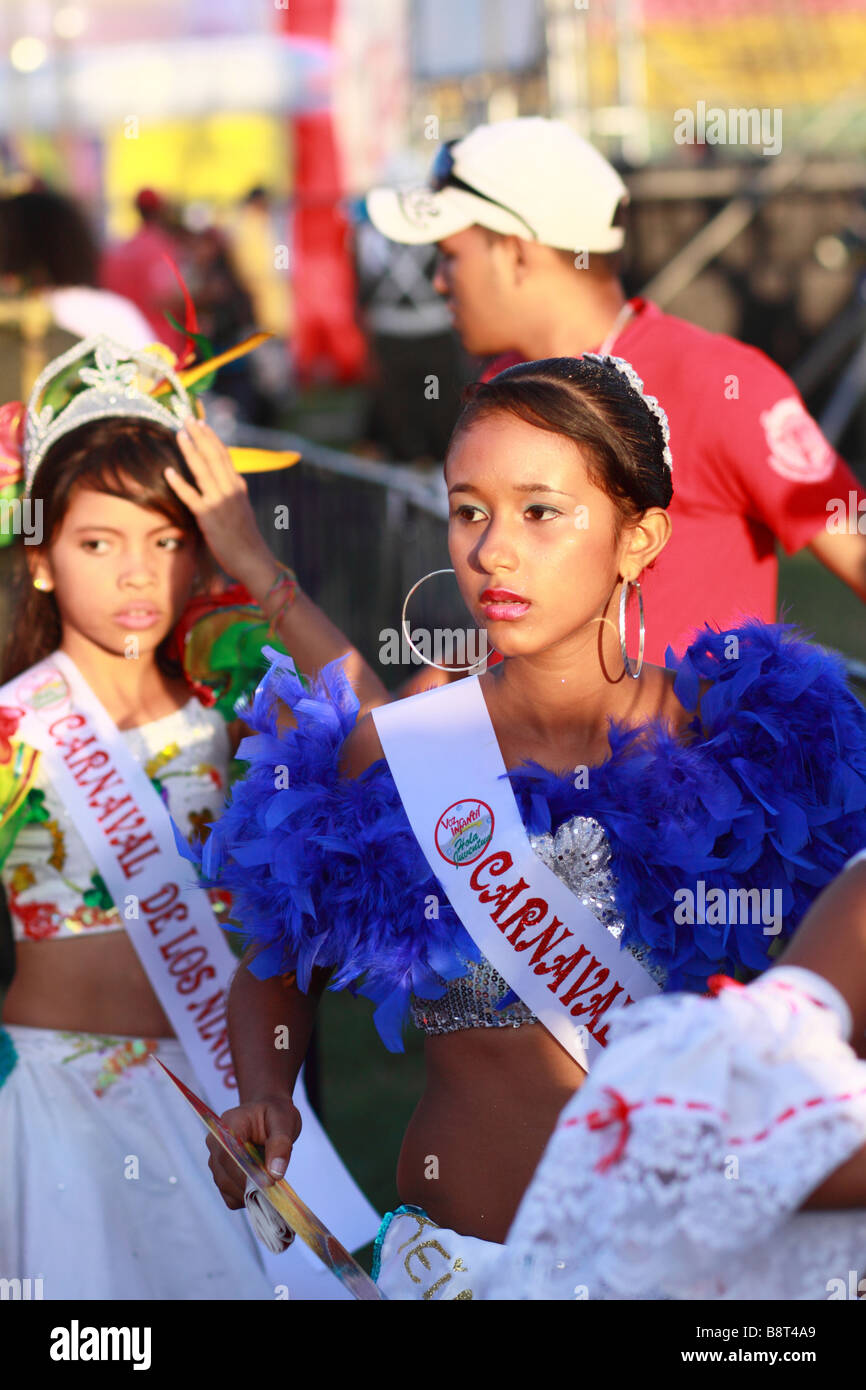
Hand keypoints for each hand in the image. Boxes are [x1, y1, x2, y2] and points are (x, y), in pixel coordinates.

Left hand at [167, 417, 279, 595]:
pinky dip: (179, 483)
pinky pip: (191, 496)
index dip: (211, 437)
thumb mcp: (242, 510)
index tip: (201, 423)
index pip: (224, 455)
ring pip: (203, 470)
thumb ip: (232, 494)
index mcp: (238, 487)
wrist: (253, 560)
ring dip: (190, 450)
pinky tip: (168, 471)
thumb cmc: (246, 539)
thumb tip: (224, 482)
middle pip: (213, 455)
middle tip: (187, 418)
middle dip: (200, 435)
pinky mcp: (209, 517)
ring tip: (179, 433)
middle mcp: (230, 490)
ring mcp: (220, 502)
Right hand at [207, 1093, 302, 1209]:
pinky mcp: (221, 1174)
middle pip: (224, 1174)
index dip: (245, 1174)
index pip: (228, 1155)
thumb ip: (280, 1145)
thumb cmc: (275, 1114)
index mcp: (228, 1124)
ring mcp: (215, 1160)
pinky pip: (229, 1195)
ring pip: (226, 1187)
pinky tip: (260, 1186)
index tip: (268, 1183)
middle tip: (274, 1185)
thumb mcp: (284, 1122)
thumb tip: (274, 1174)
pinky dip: (245, 1197)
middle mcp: (216, 1142)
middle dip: (249, 1186)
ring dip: (248, 1192)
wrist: (268, 1112)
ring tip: (269, 1180)